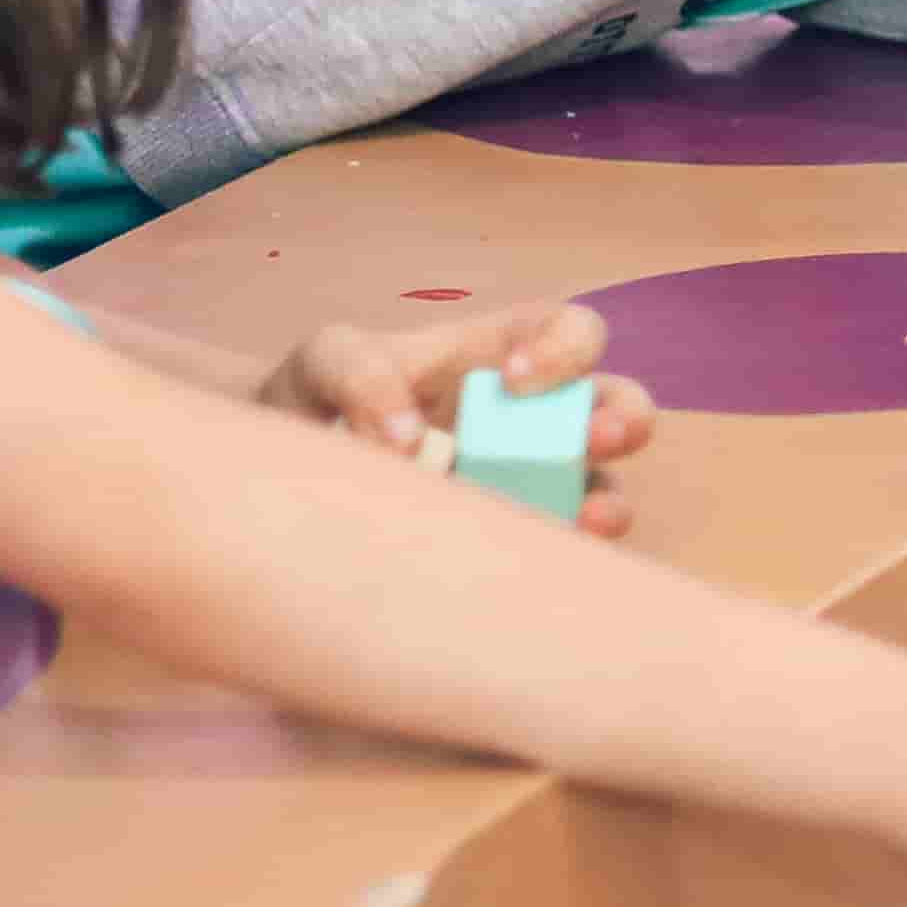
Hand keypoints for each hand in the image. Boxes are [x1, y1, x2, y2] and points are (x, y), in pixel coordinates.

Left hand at [263, 300, 665, 542]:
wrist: (283, 479)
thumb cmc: (317, 400)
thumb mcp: (323, 361)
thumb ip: (357, 370)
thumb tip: (408, 439)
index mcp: (499, 356)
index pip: (571, 331)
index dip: (565, 348)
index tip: (515, 379)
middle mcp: (530, 420)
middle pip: (618, 406)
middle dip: (624, 419)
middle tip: (593, 437)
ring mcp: (527, 486)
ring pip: (603, 491)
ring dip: (607, 503)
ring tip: (584, 519)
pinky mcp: (509, 545)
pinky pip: (554, 557)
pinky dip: (555, 564)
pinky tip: (531, 574)